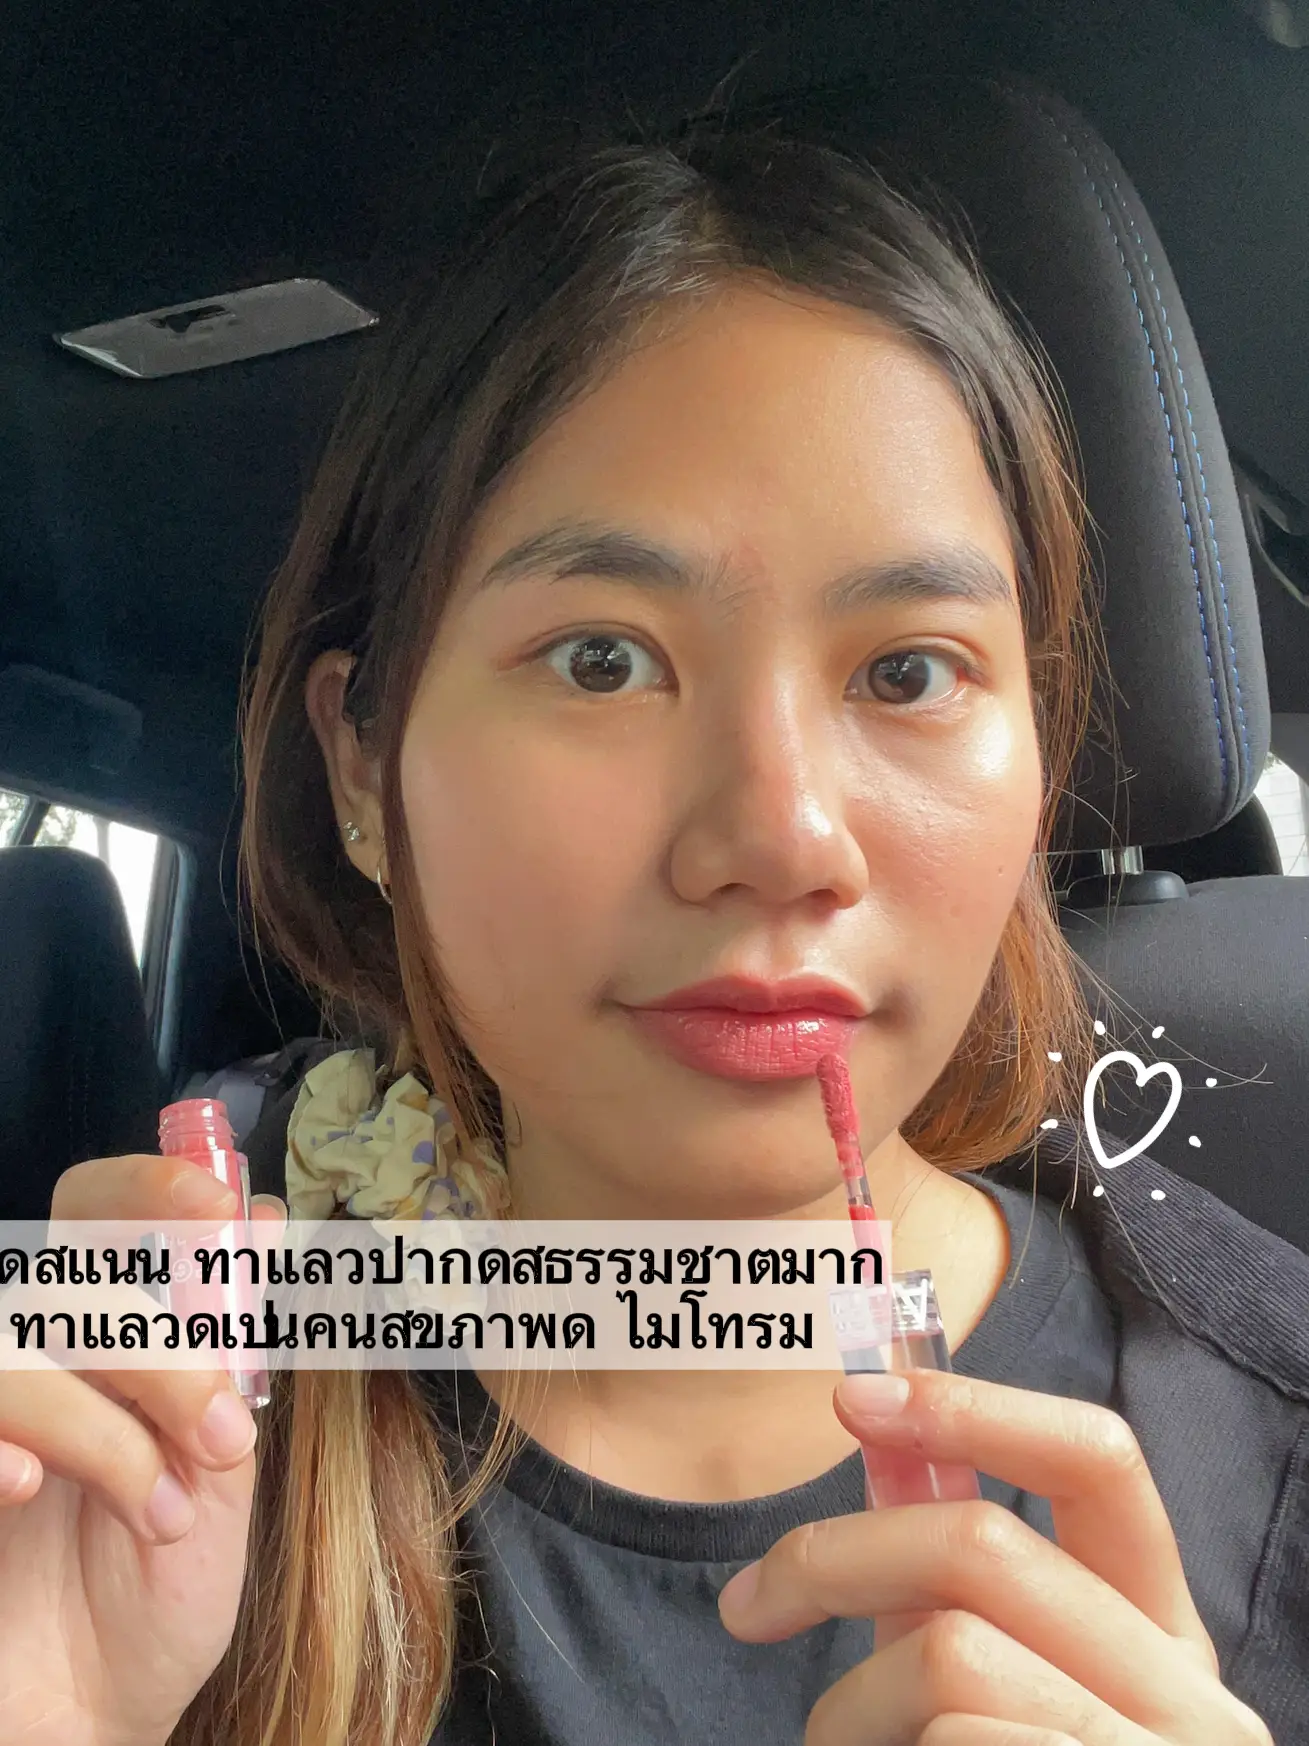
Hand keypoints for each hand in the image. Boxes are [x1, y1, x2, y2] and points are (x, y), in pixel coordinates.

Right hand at [0, 1154, 286, 1745]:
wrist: (95, 1722)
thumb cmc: (159, 1596)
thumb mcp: (223, 1473)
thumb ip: (232, 1356)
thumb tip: (265, 1222)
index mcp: (107, 1338)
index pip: (101, 1210)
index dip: (148, 1185)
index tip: (212, 1204)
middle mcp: (35, 1358)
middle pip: (69, 1276)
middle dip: (161, 1347)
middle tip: (224, 1435)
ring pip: (18, 1344)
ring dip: (106, 1427)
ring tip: (162, 1513)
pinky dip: (1, 1439)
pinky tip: (28, 1489)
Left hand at [718, 1371, 1273, 1744]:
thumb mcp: (1001, 1674)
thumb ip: (955, 1574)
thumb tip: (877, 1430)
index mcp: (1161, 1630)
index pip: (1098, 1458)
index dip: (973, 1407)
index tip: (855, 1399)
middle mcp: (1187, 1693)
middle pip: (981, 1545)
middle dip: (831, 1555)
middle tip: (748, 1602)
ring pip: (945, 1655)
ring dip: (847, 1705)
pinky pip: (951, 1742)